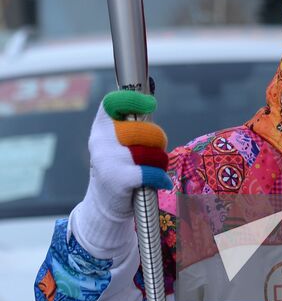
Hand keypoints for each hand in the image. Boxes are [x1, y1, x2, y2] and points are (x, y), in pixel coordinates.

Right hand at [88, 90, 171, 218]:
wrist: (103, 207)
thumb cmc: (118, 167)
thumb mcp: (117, 142)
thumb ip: (130, 121)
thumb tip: (150, 93)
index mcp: (101, 128)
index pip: (113, 102)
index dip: (133, 99)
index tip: (150, 104)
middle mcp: (101, 142)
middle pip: (144, 130)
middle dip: (156, 141)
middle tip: (152, 153)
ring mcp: (109, 160)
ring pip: (152, 150)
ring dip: (159, 160)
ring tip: (150, 169)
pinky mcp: (119, 179)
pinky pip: (152, 170)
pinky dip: (160, 178)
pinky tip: (160, 182)